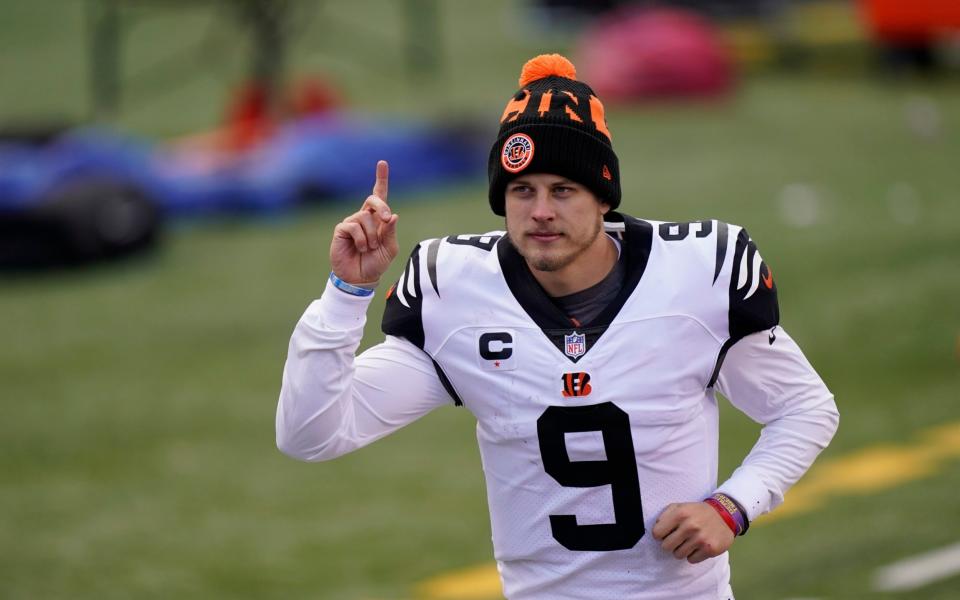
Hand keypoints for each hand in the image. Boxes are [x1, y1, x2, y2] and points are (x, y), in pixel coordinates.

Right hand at [330, 160, 398, 285]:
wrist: (360, 278)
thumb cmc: (376, 263)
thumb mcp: (390, 248)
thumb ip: (391, 232)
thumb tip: (392, 214)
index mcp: (378, 219)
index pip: (379, 195)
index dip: (381, 179)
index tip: (382, 163)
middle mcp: (364, 217)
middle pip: (373, 199)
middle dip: (381, 206)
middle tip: (385, 219)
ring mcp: (352, 222)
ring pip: (365, 217)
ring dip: (372, 235)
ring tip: (370, 248)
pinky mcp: (342, 229)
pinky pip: (353, 226)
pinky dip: (362, 239)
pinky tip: (361, 248)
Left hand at [652, 502, 734, 563]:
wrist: (724, 515)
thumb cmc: (697, 512)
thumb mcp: (680, 506)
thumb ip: (665, 515)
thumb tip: (656, 529)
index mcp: (680, 513)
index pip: (657, 533)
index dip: (660, 534)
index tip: (666, 533)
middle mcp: (690, 526)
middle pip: (666, 547)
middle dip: (670, 544)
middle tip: (678, 539)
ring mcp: (701, 539)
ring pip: (678, 555)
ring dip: (682, 550)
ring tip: (689, 541)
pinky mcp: (710, 549)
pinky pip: (691, 560)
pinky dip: (693, 555)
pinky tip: (699, 546)